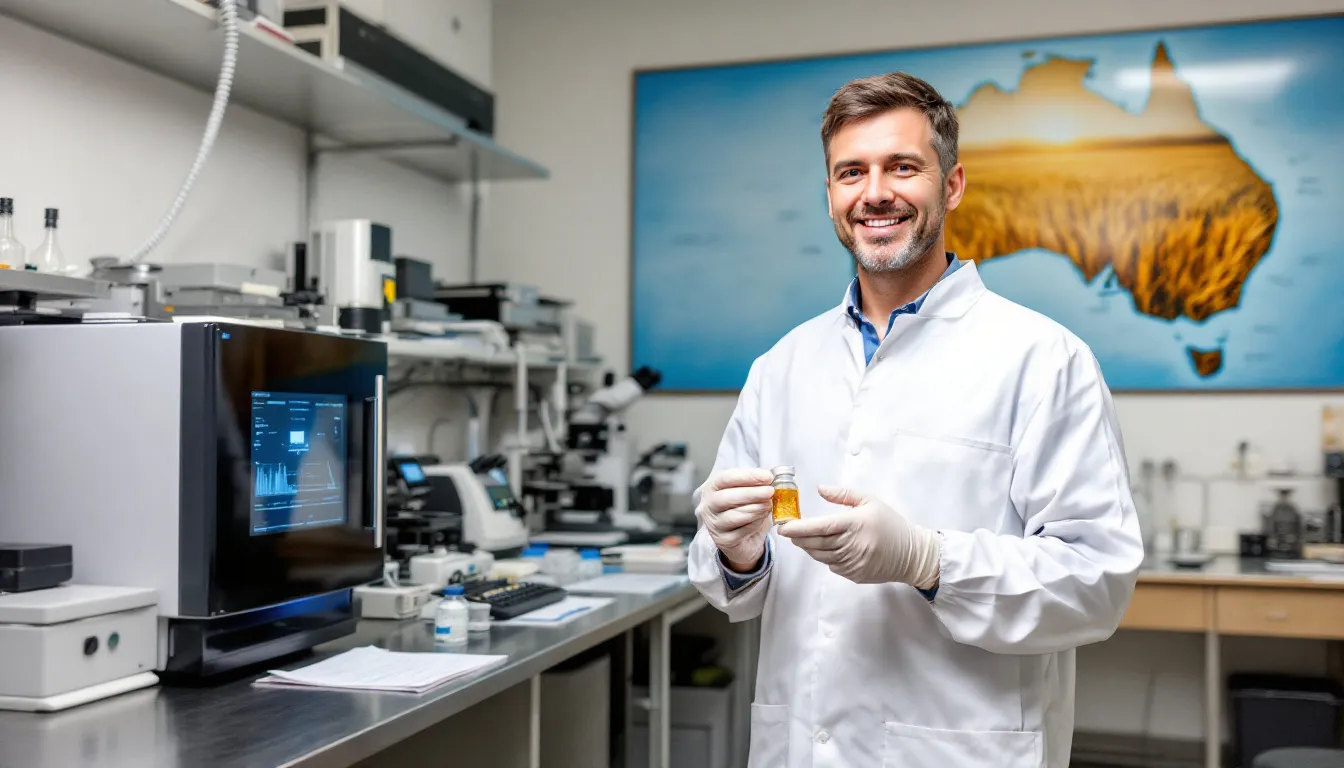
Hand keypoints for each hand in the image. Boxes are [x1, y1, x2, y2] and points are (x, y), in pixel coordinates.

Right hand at [696, 468, 775, 570]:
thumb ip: (755, 483)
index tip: (768, 476)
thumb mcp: (746, 491)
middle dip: (752, 493)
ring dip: (756, 508)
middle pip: (727, 497)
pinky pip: (742, 530)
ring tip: (769, 504)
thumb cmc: (742, 508)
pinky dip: (756, 522)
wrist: (741, 537)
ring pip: (735, 515)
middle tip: (770, 491)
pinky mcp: (724, 540)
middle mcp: (708, 506)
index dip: (748, 476)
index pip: (725, 478)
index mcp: (712, 488)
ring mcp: (714, 524)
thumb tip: (772, 477)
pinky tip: (763, 517)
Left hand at [778, 485, 939, 587]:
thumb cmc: (890, 524)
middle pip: (815, 543)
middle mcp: (852, 545)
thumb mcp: (870, 501)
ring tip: (803, 538)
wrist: (911, 554)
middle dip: (798, 537)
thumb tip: (820, 489)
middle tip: (788, 530)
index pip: (820, 527)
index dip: (799, 528)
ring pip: (820, 556)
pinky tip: (826, 548)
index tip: (784, 526)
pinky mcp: (853, 574)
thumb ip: (843, 494)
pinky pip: (831, 565)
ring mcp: (852, 562)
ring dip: (808, 547)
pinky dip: (824, 557)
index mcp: (855, 524)